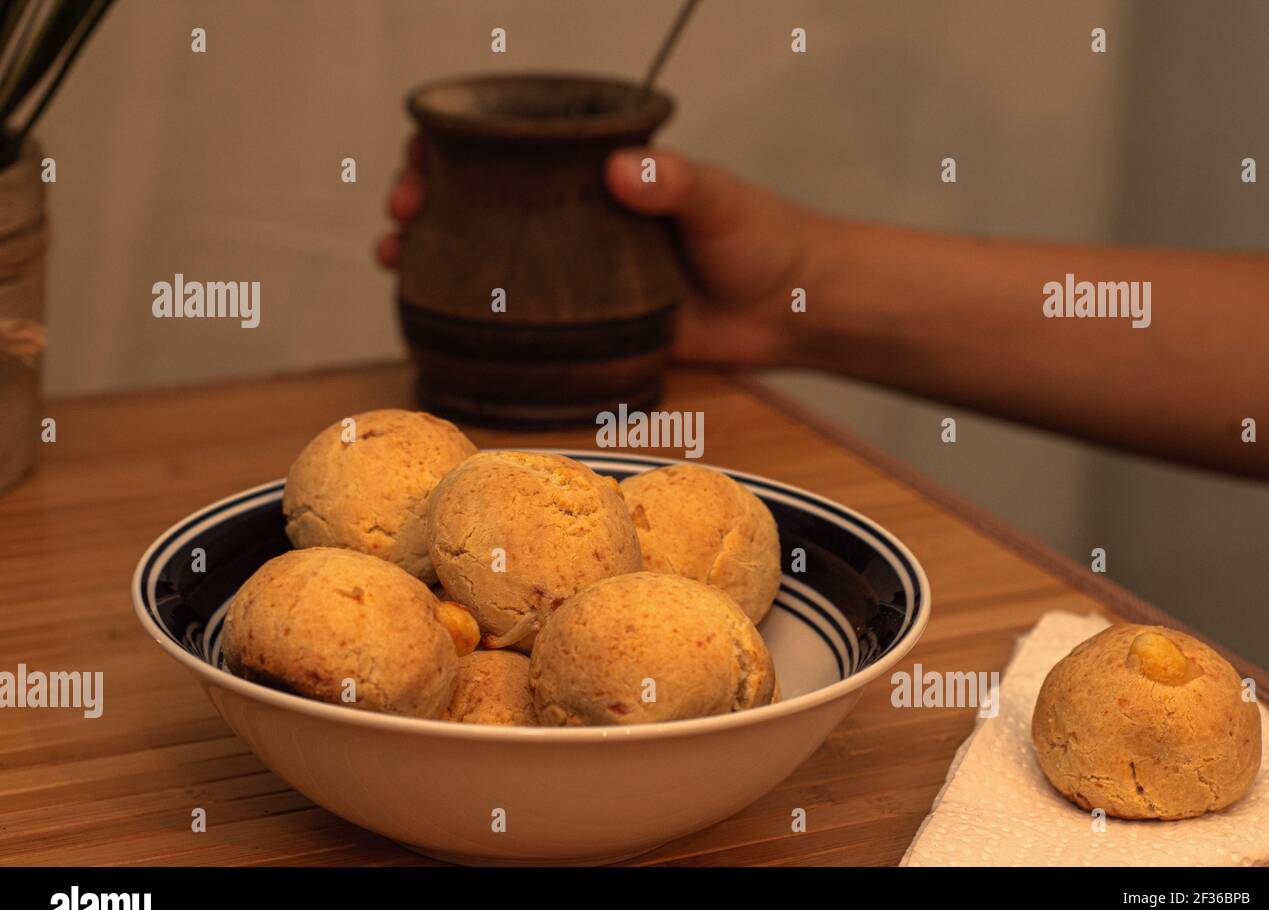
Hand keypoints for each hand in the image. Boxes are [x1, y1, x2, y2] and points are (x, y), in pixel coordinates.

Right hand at [377, 140, 825, 366]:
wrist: (791, 311)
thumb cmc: (763, 237)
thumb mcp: (720, 197)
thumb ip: (677, 181)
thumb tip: (623, 170)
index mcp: (597, 173)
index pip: (512, 145)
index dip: (456, 143)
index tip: (422, 152)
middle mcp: (574, 218)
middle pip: (479, 199)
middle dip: (425, 196)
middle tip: (403, 208)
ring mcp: (574, 274)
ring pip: (486, 258)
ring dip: (432, 256)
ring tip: (396, 256)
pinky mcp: (585, 328)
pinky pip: (520, 322)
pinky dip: (475, 318)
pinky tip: (437, 319)